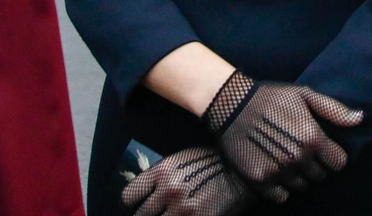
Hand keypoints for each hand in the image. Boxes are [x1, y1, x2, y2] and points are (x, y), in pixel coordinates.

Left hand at [121, 147, 253, 215]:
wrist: (242, 174)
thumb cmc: (210, 164)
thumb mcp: (181, 160)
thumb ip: (159, 176)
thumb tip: (140, 195)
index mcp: (162, 171)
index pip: (128, 196)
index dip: (128, 206)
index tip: (133, 209)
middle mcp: (169, 190)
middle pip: (140, 215)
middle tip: (149, 214)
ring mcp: (182, 209)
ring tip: (168, 214)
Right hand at [201, 73, 362, 200]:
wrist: (231, 104)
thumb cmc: (271, 97)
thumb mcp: (305, 95)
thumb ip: (334, 110)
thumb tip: (361, 118)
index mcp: (313, 138)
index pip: (339, 163)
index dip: (333, 156)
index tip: (323, 150)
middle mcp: (298, 158)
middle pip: (320, 177)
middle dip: (315, 166)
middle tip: (301, 152)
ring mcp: (278, 171)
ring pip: (301, 187)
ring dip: (298, 176)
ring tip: (287, 159)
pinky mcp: (259, 181)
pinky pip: (281, 197)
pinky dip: (281, 188)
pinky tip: (275, 170)